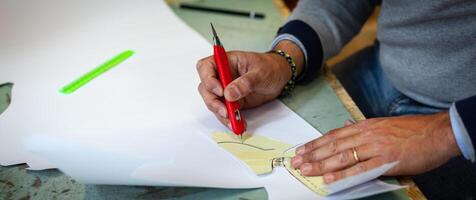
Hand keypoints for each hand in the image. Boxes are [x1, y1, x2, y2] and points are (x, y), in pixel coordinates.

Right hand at [196, 40, 303, 126]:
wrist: (280, 76)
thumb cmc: (270, 67)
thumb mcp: (260, 72)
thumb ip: (245, 83)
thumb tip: (229, 94)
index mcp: (226, 62)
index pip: (206, 67)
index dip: (208, 80)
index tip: (220, 91)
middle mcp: (222, 75)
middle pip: (206, 88)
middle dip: (213, 102)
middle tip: (226, 111)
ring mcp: (225, 89)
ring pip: (213, 102)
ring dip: (221, 114)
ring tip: (234, 121)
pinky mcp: (231, 101)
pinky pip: (224, 111)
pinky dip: (229, 119)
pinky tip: (237, 123)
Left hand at [291, 112, 460, 183]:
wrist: (437, 132)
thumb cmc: (412, 130)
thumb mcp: (383, 124)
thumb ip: (363, 128)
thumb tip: (346, 126)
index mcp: (365, 126)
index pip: (334, 135)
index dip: (316, 143)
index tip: (302, 150)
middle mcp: (366, 134)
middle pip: (333, 145)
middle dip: (312, 154)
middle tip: (296, 162)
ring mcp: (375, 146)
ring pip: (342, 155)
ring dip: (321, 163)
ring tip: (306, 169)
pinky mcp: (386, 159)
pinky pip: (360, 168)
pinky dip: (344, 173)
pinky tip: (330, 177)